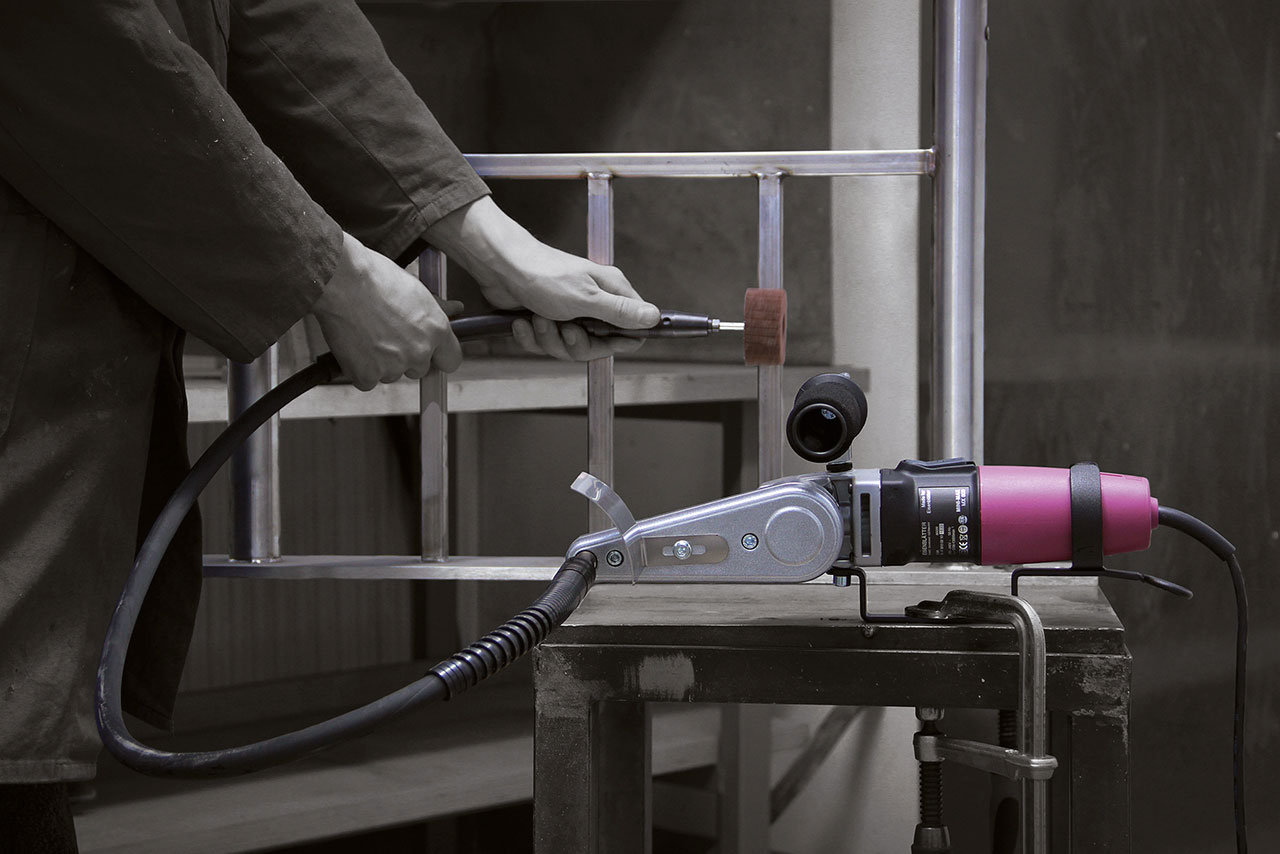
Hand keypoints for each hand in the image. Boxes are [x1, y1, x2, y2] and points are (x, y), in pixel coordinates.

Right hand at [311, 232, 461, 389]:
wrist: (341, 281)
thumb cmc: (375, 278)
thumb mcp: (415, 288)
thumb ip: (437, 306)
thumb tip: (456, 309)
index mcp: (436, 330)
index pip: (451, 360)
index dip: (438, 357)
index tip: (430, 353)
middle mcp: (419, 352)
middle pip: (419, 369)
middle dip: (406, 357)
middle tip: (387, 334)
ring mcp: (394, 366)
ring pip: (391, 375)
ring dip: (381, 362)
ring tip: (367, 334)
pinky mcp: (367, 375)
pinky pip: (367, 381)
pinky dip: (359, 368)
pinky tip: (354, 345)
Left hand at [425, 197, 659, 360]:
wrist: (499, 267)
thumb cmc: (544, 275)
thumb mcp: (587, 298)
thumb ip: (621, 312)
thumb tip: (655, 317)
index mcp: (610, 294)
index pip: (631, 331)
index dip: (618, 343)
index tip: (599, 340)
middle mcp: (592, 305)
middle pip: (595, 346)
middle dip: (574, 344)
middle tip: (563, 328)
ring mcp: (568, 313)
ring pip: (567, 347)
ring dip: (549, 338)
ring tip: (539, 317)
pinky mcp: (545, 320)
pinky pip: (544, 344)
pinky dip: (531, 336)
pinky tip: (523, 321)